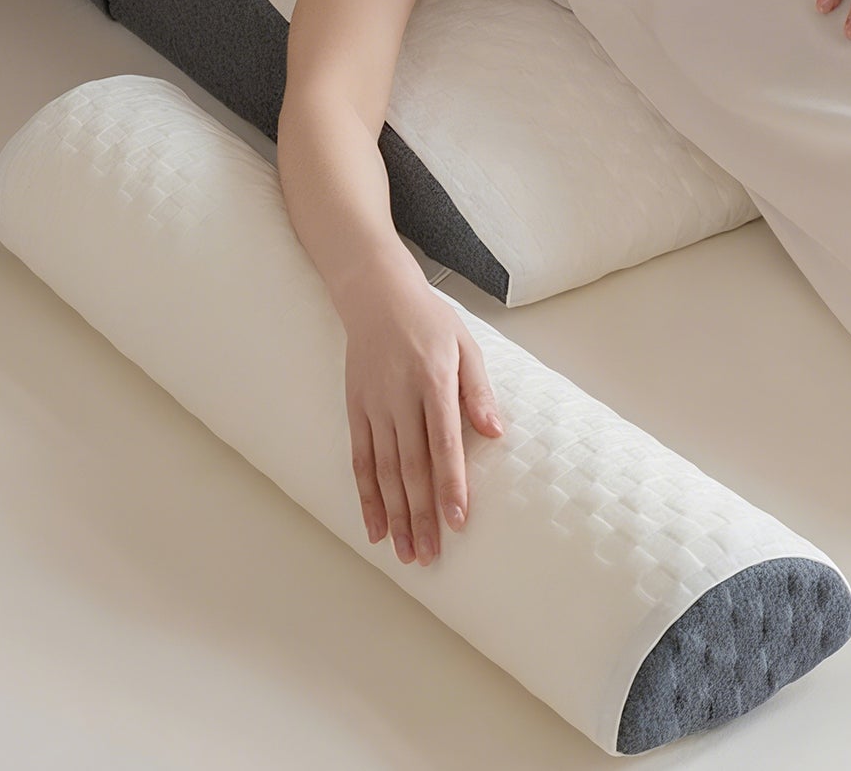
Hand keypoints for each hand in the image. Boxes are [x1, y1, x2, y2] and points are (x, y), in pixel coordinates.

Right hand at [341, 244, 505, 567]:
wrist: (376, 295)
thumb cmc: (429, 320)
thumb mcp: (465, 345)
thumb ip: (478, 390)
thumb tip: (495, 433)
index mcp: (434, 380)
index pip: (444, 443)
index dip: (450, 484)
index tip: (458, 520)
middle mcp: (401, 397)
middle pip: (412, 466)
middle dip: (422, 515)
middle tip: (431, 556)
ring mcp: (374, 406)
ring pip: (385, 471)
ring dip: (395, 515)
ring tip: (406, 553)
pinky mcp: (355, 410)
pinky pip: (360, 461)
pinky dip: (366, 497)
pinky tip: (375, 527)